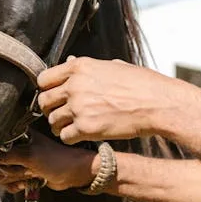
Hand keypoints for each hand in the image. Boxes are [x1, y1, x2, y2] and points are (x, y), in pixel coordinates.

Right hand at [0, 132, 98, 192]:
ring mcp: (18, 160)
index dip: (0, 158)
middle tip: (26, 168)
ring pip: (2, 174)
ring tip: (30, 174)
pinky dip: (15, 185)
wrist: (72, 173)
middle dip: (11, 170)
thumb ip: (8, 155)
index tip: (10, 162)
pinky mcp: (21, 172)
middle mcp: (15, 146)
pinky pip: (8, 182)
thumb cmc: (56, 159)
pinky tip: (26, 183)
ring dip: (15, 178)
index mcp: (17, 135)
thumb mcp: (30, 155)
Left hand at [37, 56, 193, 144]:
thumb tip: (71, 63)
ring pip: (52, 120)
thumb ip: (88, 68)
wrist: (157, 103)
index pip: (44, 79)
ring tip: (71, 126)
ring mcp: (79, 107)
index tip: (54, 96)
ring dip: (59, 125)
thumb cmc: (141, 83)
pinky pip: (64, 136)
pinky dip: (70, 138)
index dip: (47, 89)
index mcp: (80, 67)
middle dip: (51, 109)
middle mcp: (75, 86)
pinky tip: (81, 135)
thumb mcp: (112, 66)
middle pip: (43, 101)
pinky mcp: (86, 128)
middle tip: (61, 114)